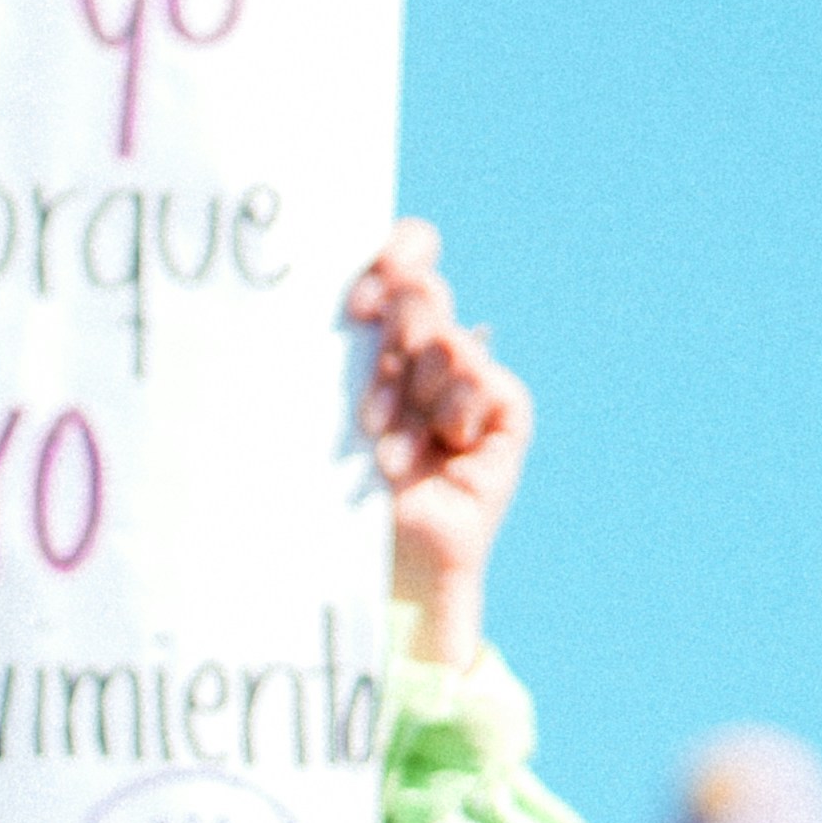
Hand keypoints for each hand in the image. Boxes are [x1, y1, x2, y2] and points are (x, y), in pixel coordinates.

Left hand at [343, 223, 528, 652]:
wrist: (367, 570)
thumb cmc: (320, 491)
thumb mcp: (317, 407)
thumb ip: (328, 346)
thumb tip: (341, 290)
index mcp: (377, 332)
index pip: (405, 252)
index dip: (397, 251)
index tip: (359, 297)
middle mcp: (423, 350)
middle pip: (424, 293)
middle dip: (394, 334)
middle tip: (367, 390)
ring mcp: (465, 384)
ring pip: (450, 344)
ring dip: (411, 396)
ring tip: (384, 448)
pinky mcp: (504, 422)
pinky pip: (492, 387)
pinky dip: (459, 414)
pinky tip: (437, 448)